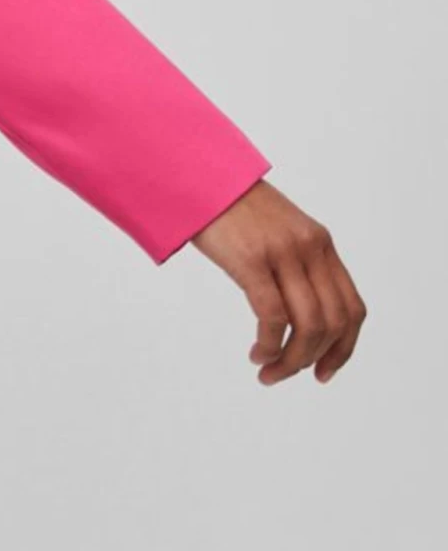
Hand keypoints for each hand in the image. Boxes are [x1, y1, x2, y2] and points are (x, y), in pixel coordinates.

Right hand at [187, 177, 366, 385]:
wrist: (199, 176)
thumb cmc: (229, 207)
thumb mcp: (277, 232)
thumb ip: (294, 263)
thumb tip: (297, 313)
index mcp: (320, 243)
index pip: (352, 308)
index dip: (343, 348)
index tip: (323, 371)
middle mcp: (309, 248)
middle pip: (333, 322)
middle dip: (313, 359)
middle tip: (284, 374)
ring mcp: (283, 253)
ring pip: (307, 325)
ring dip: (290, 360)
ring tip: (268, 371)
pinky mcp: (251, 259)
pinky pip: (273, 316)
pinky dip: (269, 344)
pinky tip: (257, 353)